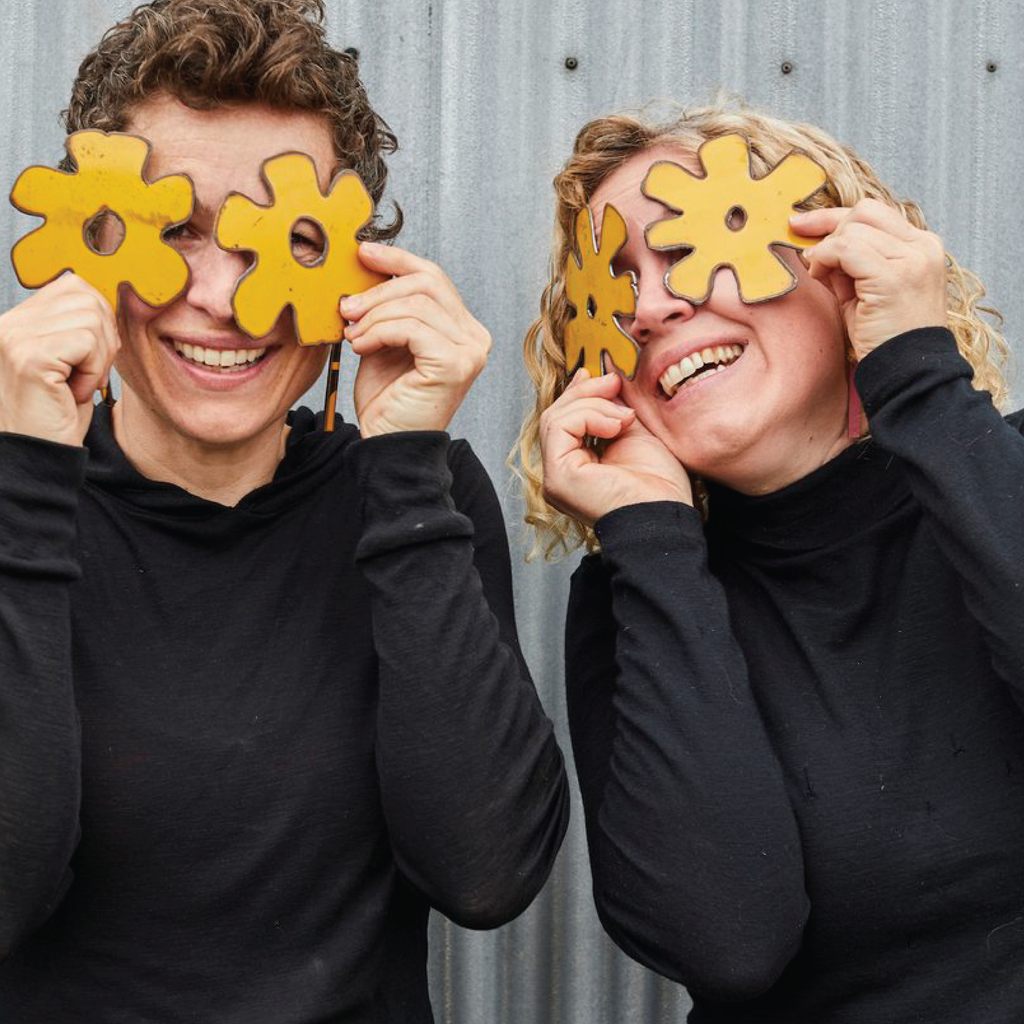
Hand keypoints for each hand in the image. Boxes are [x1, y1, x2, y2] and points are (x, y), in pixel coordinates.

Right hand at [0, 274, 119, 446]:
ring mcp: (15, 337)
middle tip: (87, 373)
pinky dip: (93, 370)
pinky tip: (74, 391)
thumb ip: (78, 325)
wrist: (42, 454)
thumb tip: (109, 295)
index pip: (73, 285)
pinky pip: (88, 342)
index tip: (90, 357)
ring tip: (78, 383)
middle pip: (86, 297)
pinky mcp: (29, 356)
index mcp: (18, 320)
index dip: (98, 319)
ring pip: (91, 318)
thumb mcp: (71, 360)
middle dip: (103, 338)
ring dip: (98, 358)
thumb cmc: (59, 412)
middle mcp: (9, 323)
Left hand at [342, 243, 490, 436]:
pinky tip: (362, 347)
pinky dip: (379, 331)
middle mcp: (474, 337)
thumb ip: (386, 307)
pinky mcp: (455, 365)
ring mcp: (470, 351)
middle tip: (346, 308)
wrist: (387, 444)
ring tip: (353, 336)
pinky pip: (411, 327)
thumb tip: (366, 265)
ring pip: (416, 304)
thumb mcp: (384, 341)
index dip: (397, 259)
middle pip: (427, 283)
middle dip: (379, 290)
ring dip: (374, 316)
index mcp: (461, 328)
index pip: (433, 277)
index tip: (362, 254)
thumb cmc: (386, 399)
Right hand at [540, 369, 692, 526]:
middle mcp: (562, 473)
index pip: (565, 420)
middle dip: (586, 392)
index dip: (581, 393)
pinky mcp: (557, 476)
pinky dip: (589, 416)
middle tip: (614, 382)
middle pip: (556, 416)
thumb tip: (605, 375)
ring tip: (625, 416)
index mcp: (578, 467)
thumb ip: (616, 409)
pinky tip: (617, 426)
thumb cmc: (659, 488)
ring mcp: (556, 477)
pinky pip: (560, 427)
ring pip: (556, 418)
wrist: (667, 517)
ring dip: (594, 404)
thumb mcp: (635, 434)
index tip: (605, 376)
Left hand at [791, 198, 946, 360]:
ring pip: (852, 229)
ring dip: (825, 251)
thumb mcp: (866, 292)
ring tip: (821, 279)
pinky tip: (820, 277)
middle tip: (807, 256)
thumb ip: (849, 265)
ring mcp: (911, 259)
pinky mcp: (893, 277)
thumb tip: (818, 247)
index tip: (802, 224)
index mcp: (921, 246)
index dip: (833, 216)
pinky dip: (825, 258)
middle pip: (863, 212)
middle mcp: (922, 247)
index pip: (874, 212)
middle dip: (826, 229)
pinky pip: (846, 248)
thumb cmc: (885, 338)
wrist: (908, 372)